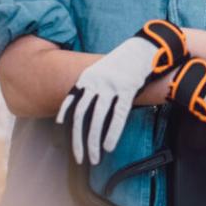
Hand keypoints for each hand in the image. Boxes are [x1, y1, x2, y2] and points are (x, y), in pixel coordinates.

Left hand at [57, 20, 187, 164]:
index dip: (65, 116)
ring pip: (98, 118)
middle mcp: (96, 82)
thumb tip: (85, 106)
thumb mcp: (102, 70)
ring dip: (93, 142)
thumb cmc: (125, 62)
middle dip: (78, 140)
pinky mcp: (127, 89)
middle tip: (80, 157)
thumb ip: (91, 86)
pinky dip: (112, 133)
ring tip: (94, 158)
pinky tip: (109, 146)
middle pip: (82, 115)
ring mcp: (111, 85)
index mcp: (87, 77)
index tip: (61, 130)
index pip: (72, 101)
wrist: (145, 47)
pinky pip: (118, 116)